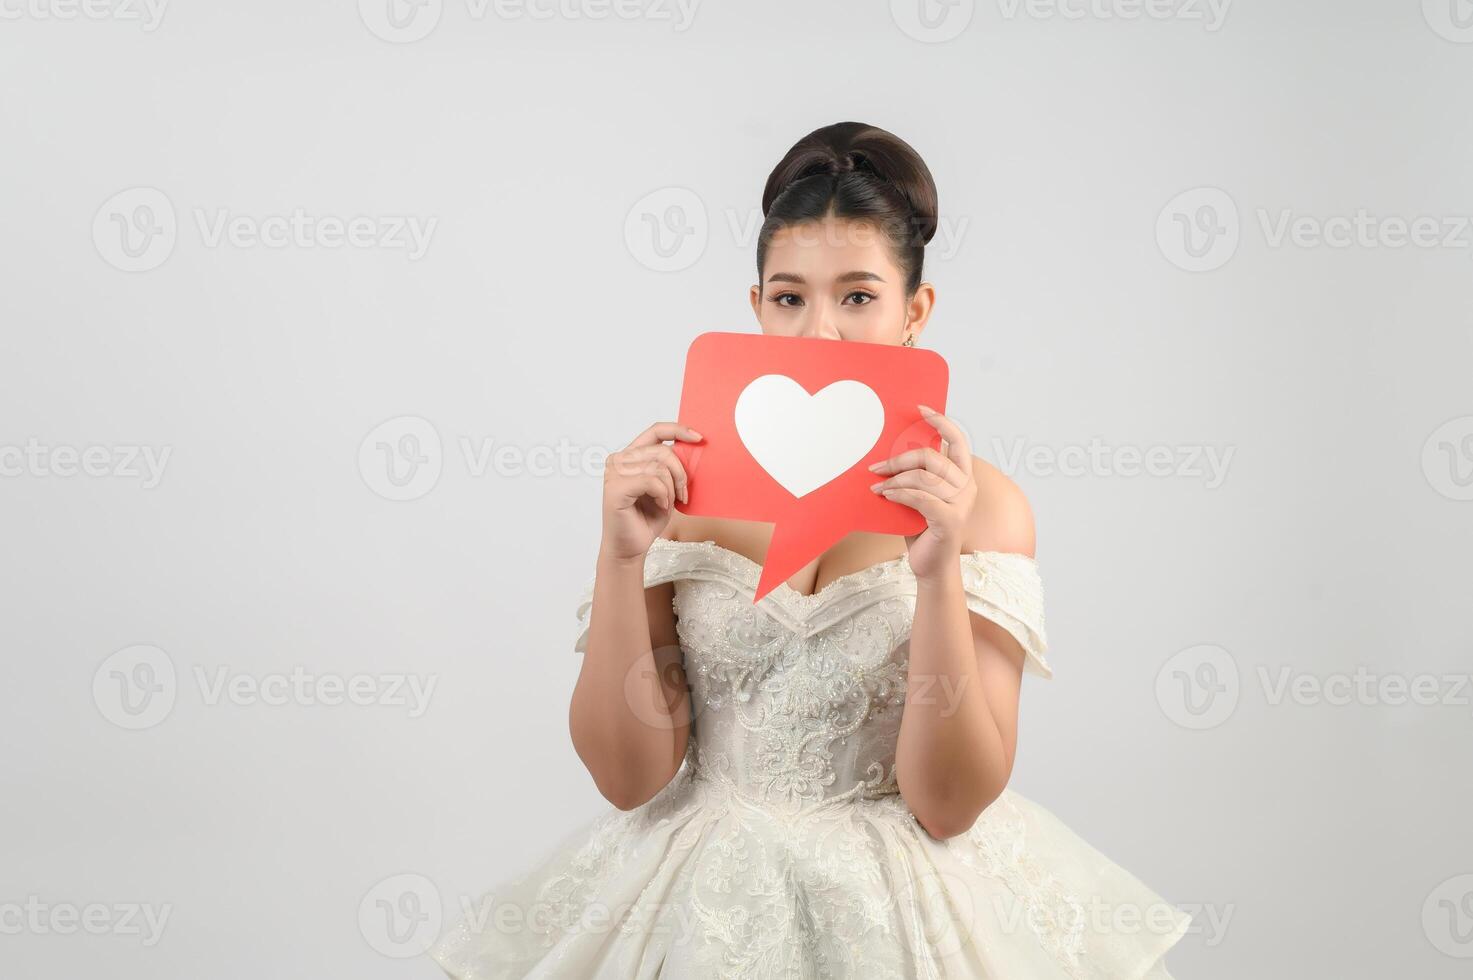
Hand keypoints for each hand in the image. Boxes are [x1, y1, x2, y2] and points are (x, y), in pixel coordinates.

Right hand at [601, 421, 702, 562]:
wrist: (630, 548)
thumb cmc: (646, 519)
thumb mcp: (666, 489)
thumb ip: (671, 468)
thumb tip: (693, 448)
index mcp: (631, 456)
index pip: (655, 430)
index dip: (678, 430)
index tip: (698, 438)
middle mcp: (619, 460)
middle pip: (662, 450)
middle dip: (680, 473)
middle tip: (683, 494)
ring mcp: (614, 473)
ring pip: (659, 467)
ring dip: (671, 489)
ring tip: (668, 503)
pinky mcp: (615, 488)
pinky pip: (652, 481)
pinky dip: (663, 495)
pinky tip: (661, 506)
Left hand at [867, 404, 976, 581]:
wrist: (931, 567)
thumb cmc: (922, 529)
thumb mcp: (920, 496)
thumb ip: (917, 474)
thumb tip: (891, 449)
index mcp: (963, 477)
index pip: (958, 440)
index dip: (940, 421)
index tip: (919, 408)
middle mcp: (967, 487)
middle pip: (931, 457)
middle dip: (899, 460)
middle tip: (876, 468)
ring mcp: (961, 504)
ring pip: (922, 477)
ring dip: (894, 480)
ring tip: (878, 488)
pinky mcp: (949, 520)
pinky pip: (920, 497)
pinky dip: (899, 494)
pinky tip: (886, 496)